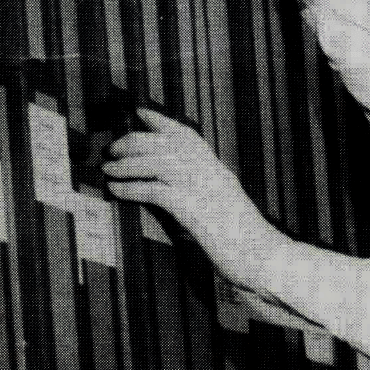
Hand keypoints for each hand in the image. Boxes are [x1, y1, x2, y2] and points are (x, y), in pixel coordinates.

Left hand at [104, 110, 279, 280]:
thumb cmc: (241, 238)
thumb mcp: (220, 202)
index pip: (185, 133)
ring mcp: (200, 187)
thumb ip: (200, 186)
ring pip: (154, 162)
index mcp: (215, 167)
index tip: (139, 112)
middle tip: (111, 149)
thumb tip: (169, 181)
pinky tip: (115, 191)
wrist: (263, 256)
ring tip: (107, 170)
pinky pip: (152, 190)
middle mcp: (208, 170)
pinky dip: (129, 188)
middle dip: (132, 141)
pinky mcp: (190, 207)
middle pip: (163, 143)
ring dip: (125, 164)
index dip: (159, 120)